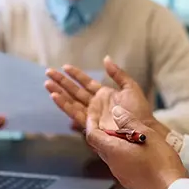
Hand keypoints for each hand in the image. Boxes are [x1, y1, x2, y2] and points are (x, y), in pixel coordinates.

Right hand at [45, 56, 165, 135]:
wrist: (141, 130)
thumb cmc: (139, 111)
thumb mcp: (130, 87)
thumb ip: (117, 73)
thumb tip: (105, 59)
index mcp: (104, 94)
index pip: (86, 82)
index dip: (75, 74)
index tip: (64, 66)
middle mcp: (95, 104)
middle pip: (74, 91)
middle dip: (62, 82)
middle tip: (48, 72)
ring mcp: (91, 114)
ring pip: (71, 101)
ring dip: (59, 92)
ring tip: (47, 84)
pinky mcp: (89, 123)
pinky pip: (74, 112)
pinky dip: (63, 104)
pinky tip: (54, 96)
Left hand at [85, 104, 187, 188]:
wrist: (171, 188)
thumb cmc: (160, 161)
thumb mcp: (146, 133)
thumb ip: (128, 121)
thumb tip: (116, 112)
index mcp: (113, 151)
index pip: (92, 136)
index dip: (91, 123)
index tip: (94, 115)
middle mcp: (113, 165)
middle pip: (101, 145)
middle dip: (106, 133)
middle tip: (117, 122)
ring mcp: (121, 175)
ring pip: (112, 155)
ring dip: (117, 144)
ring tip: (132, 135)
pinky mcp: (130, 181)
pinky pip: (121, 164)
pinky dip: (124, 154)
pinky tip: (139, 151)